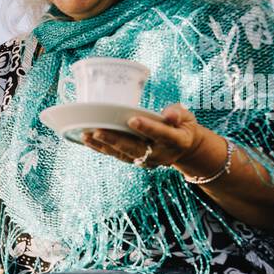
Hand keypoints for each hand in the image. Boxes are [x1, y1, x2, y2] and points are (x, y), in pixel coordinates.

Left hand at [81, 103, 209, 170]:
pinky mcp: (136, 161)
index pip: (162, 134)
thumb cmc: (183, 126)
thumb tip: (169, 114)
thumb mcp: (187, 117)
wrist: (184, 148)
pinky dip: (101, 149)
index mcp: (176, 141)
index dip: (147, 128)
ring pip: (123, 154)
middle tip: (97, 131)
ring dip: (103, 146)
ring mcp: (147, 160)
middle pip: (136, 149)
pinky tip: (87, 141)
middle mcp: (160, 154)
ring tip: (86, 135)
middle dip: (115, 141)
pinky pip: (117, 156)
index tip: (132, 120)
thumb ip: (178, 113)